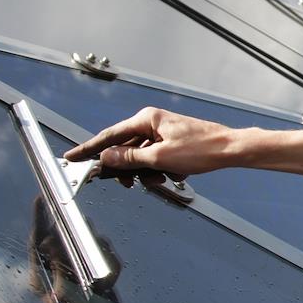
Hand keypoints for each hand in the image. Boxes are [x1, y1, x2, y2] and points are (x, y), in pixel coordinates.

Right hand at [64, 107, 241, 179]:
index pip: (109, 136)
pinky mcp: (172, 144)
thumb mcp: (159, 158)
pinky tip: (176, 174)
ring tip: (164, 177)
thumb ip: (129, 159)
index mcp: (146, 120)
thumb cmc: (201, 149)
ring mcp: (162, 133)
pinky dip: (161, 170)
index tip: (71, 158)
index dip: (89, 149)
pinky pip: (155, 160)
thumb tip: (106, 158)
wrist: (230, 150)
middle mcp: (152, 123)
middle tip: (129, 183)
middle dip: (128, 169)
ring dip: (148, 172)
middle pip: (124, 149)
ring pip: (141, 158)